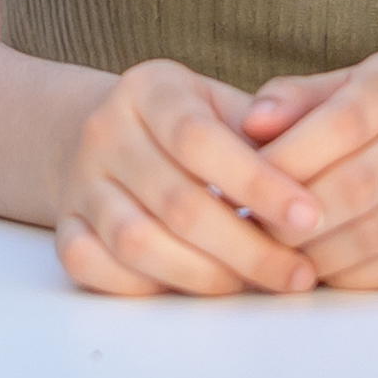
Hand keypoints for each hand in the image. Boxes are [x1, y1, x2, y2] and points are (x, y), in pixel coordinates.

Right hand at [55, 57, 323, 297]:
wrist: (99, 131)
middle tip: (298, 273)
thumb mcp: (220, 103)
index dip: (259, 184)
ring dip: (204, 275)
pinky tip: (193, 287)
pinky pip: (94, 267)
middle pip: (176, 203)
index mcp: (148, 89)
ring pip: (137, 243)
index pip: (200, 140)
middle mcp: (104, 131)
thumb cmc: (184, 123)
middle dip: (247, 248)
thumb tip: (313, 161)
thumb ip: (264, 128)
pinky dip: (146, 286)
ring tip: (255, 284)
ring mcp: (78, 183)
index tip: (311, 216)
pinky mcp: (63, 228)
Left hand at [240, 51, 377, 289]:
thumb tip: (254, 125)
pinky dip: (353, 276)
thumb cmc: (368, 119)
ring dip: (319, 252)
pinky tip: (321, 270)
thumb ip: (290, 101)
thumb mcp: (334, 91)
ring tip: (280, 253)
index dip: (289, 159)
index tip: (243, 184)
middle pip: (360, 183)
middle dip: (297, 215)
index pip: (344, 121)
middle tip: (255, 231)